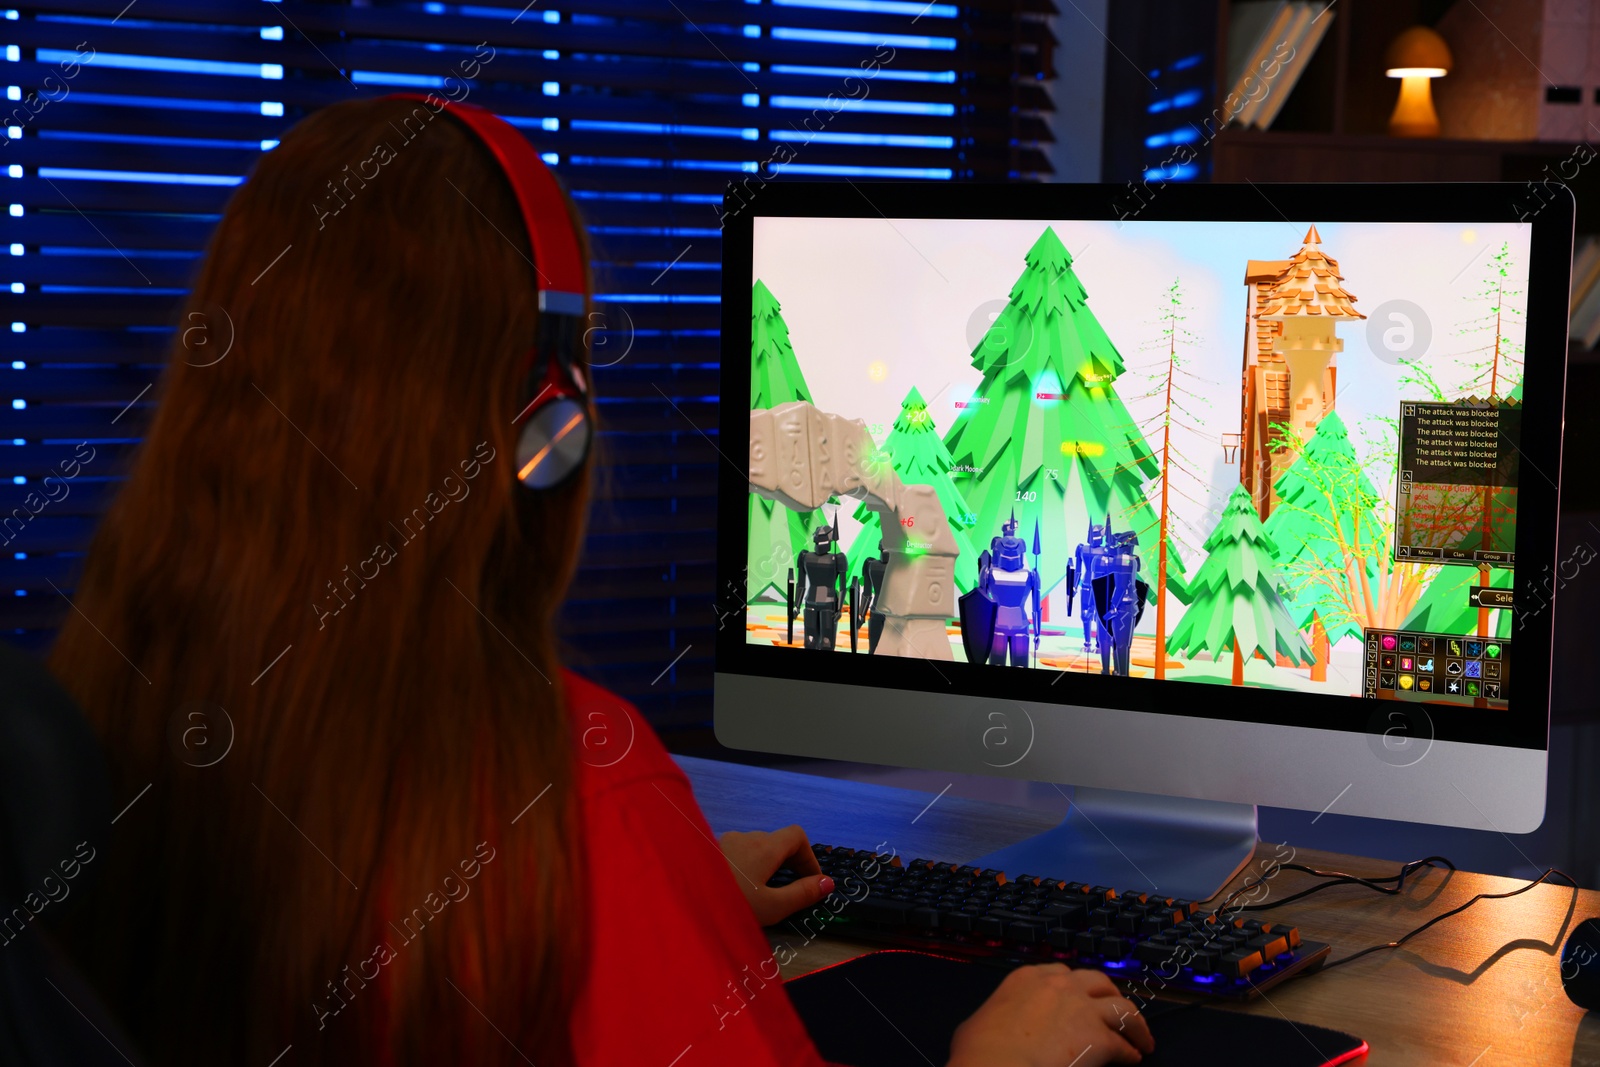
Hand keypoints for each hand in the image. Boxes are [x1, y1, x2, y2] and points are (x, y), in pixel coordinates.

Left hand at [717, 825, 834, 926]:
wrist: (677, 902)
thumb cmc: (729, 905)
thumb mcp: (771, 907)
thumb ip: (802, 894)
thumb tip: (828, 883)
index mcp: (764, 846)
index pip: (797, 835)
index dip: (809, 857)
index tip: (811, 882)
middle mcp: (744, 837)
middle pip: (776, 842)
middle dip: (787, 865)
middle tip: (787, 894)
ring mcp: (723, 843)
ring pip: (754, 849)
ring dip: (765, 867)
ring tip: (761, 898)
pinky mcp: (706, 852)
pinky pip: (735, 855)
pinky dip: (745, 869)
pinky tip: (736, 893)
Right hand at [948, 964, 1154, 1066]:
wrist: (994, 1065)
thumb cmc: (980, 1051)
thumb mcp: (979, 1022)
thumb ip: (999, 1015)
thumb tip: (997, 1029)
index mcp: (1027, 978)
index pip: (1062, 973)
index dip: (1077, 988)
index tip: (1083, 998)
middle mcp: (1058, 985)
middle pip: (1098, 982)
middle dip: (1110, 997)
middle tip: (1117, 1013)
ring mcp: (1081, 1008)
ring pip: (1121, 1008)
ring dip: (1134, 1024)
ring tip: (1140, 1038)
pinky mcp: (1097, 1037)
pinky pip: (1123, 1042)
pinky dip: (1130, 1051)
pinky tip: (1132, 1059)